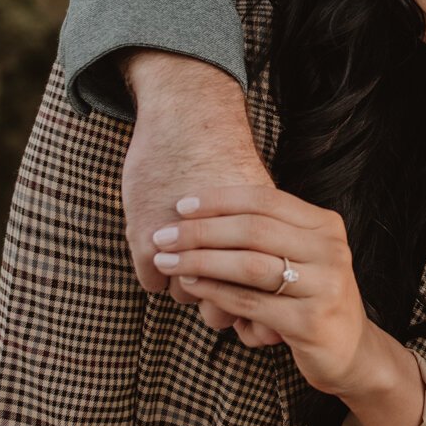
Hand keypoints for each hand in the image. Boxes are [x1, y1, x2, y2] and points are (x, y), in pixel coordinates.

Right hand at [117, 50, 280, 344]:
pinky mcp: (144, 241)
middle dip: (221, 301)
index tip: (253, 308)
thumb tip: (281, 277)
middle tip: (218, 285)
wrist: (188, 116)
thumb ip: (267, 237)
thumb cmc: (224, 158)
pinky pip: (154, 285)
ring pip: (186, 294)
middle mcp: (220, 246)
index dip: (254, 307)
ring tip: (191, 261)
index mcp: (260, 238)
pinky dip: (158, 275)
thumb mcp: (257, 201)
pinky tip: (164, 253)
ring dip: (189, 284)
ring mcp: (180, 246)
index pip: (258, 299)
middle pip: (223, 304)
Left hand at [154, 185, 411, 401]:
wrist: (349, 351)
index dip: (219, 200)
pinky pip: (251, 302)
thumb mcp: (299, 256)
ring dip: (201, 261)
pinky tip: (192, 287)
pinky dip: (215, 292)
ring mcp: (325, 285)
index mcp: (325, 225)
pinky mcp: (311, 321)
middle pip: (254, 230)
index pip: (265, 200)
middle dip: (201, 231)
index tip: (180, 205)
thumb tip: (196, 213)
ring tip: (166, 261)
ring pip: (250, 265)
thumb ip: (265, 233)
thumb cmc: (309, 297)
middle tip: (163, 236)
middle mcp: (330, 250)